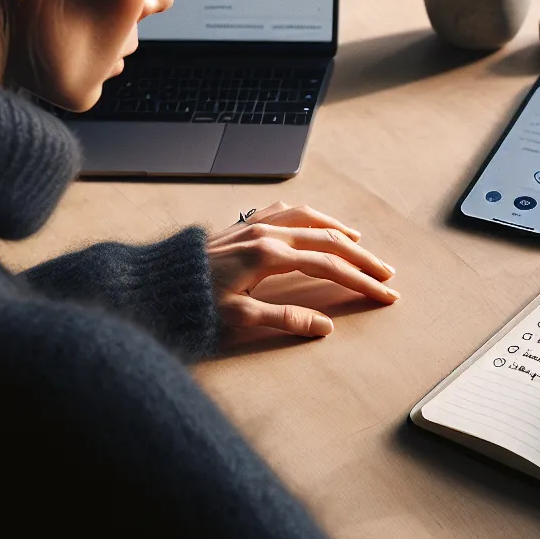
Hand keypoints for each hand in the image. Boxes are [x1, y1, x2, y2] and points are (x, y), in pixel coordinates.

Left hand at [206, 202, 398, 338]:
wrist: (153, 282)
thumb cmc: (191, 304)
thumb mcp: (238, 319)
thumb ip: (284, 320)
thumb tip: (325, 327)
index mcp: (269, 256)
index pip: (329, 267)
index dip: (361, 282)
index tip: (386, 294)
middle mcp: (265, 234)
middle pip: (328, 240)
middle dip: (361, 258)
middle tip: (387, 273)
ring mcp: (253, 225)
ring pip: (307, 218)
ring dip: (337, 230)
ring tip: (359, 243)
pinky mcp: (240, 225)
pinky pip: (282, 210)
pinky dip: (305, 215)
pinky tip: (311, 222)